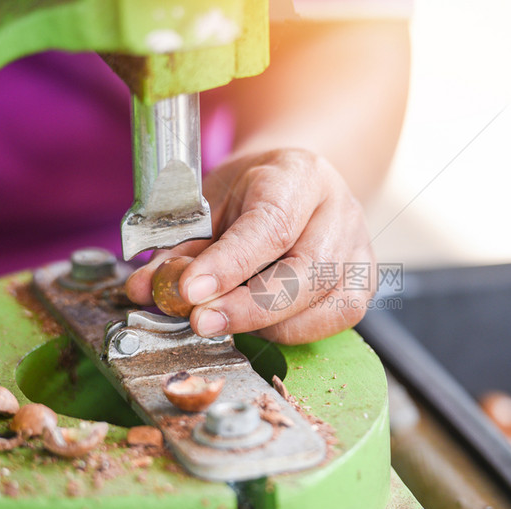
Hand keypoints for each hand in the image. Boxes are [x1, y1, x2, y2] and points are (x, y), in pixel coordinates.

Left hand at [125, 149, 375, 344]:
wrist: (296, 182)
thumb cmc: (250, 192)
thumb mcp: (211, 202)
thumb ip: (182, 246)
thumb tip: (145, 289)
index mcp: (300, 175)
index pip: (271, 226)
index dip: (230, 265)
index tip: (189, 290)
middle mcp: (340, 210)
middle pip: (305, 272)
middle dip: (248, 307)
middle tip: (200, 321)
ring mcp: (359, 248)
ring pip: (324, 304)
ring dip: (267, 325)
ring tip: (227, 316)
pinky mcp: (365, 281)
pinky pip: (334, 321)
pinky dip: (292, 330)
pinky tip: (262, 323)